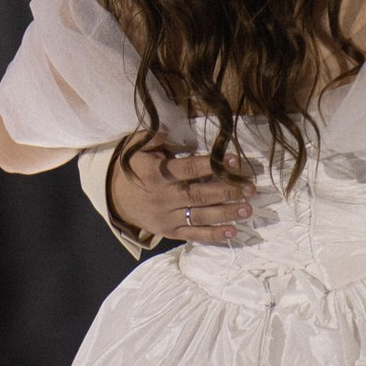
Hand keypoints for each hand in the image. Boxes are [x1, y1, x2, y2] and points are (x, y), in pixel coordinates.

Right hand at [108, 134, 254, 245]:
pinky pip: (194, 234)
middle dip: (227, 191)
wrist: (115, 198)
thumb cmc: (134, 168)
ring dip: (226, 213)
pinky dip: (213, 234)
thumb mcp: (136, 147)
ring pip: (200, 216)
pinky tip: (233, 231)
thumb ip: (153, 137)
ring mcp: (167, 217)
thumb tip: (167, 131)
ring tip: (248, 209)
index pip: (189, 169)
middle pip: (200, 195)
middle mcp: (163, 197)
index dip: (213, 165)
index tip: (235, 160)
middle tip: (250, 188)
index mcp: (157, 174)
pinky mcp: (170, 232)